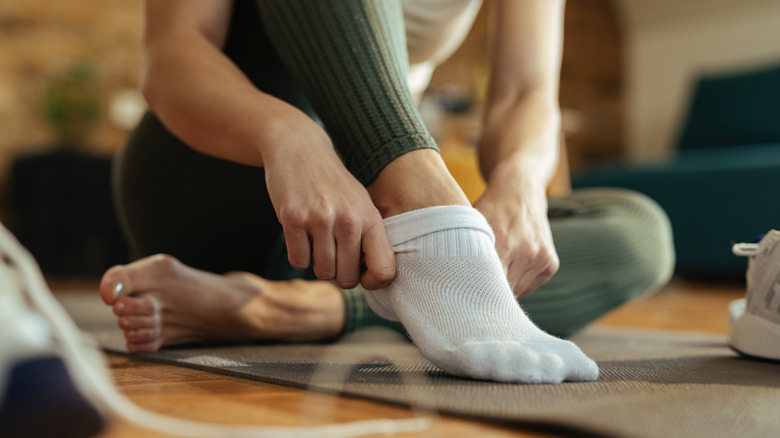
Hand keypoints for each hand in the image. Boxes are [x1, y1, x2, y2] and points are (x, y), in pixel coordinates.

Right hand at [262, 121, 394, 289]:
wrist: (299, 149)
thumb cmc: (333, 184)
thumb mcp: (361, 204)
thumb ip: (369, 238)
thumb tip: (374, 279)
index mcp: (370, 218)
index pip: (384, 270)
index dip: (373, 282)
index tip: (362, 275)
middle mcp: (348, 220)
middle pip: (347, 279)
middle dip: (339, 274)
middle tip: (333, 255)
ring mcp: (320, 220)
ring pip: (322, 272)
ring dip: (317, 264)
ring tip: (317, 242)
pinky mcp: (293, 219)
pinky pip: (298, 261)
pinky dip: (298, 255)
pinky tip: (301, 236)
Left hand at [473, 162, 558, 297]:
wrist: (520, 191)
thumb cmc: (490, 210)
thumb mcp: (471, 225)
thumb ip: (464, 252)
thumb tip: (448, 281)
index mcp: (504, 243)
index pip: (488, 286)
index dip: (475, 293)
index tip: (465, 295)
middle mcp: (526, 252)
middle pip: (502, 292)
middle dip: (488, 292)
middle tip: (475, 287)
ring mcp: (541, 258)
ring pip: (516, 292)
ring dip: (504, 287)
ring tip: (495, 269)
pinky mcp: (551, 264)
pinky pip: (529, 287)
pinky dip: (517, 282)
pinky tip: (510, 265)